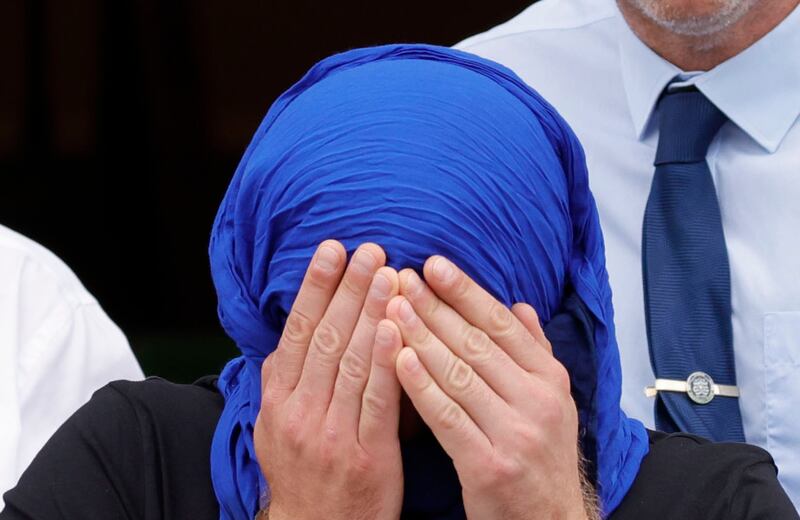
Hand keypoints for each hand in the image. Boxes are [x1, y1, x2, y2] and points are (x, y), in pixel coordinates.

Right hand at [255, 241, 403, 519]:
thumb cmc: (305, 473)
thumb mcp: (277, 427)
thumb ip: (287, 380)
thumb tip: (296, 332)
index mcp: (278, 401)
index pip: (297, 332)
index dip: (315, 287)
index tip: (332, 249)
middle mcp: (299, 412)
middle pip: (324, 338)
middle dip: (347, 289)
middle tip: (369, 249)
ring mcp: (331, 434)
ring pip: (349, 362)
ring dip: (369, 312)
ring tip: (388, 272)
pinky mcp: (365, 456)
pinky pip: (376, 401)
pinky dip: (384, 361)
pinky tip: (395, 326)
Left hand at [389, 256, 590, 519]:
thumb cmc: (540, 458)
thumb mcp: (551, 401)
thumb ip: (534, 351)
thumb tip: (519, 305)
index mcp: (550, 380)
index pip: (502, 324)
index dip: (465, 291)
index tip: (433, 264)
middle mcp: (538, 401)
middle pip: (476, 342)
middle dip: (434, 307)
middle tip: (401, 278)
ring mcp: (516, 433)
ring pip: (459, 373)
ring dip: (421, 337)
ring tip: (390, 307)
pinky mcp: (489, 465)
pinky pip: (447, 416)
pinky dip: (421, 385)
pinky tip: (396, 359)